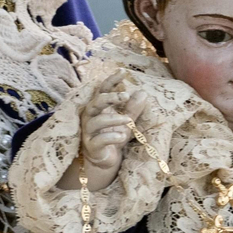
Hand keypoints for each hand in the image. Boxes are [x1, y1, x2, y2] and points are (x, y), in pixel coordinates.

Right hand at [75, 72, 148, 191]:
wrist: (106, 160)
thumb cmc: (113, 136)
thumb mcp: (126, 121)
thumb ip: (133, 108)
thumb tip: (143, 92)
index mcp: (98, 108)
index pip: (102, 90)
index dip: (111, 81)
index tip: (123, 72)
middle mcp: (90, 117)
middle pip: (96, 103)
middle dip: (110, 98)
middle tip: (125, 95)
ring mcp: (89, 132)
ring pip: (97, 121)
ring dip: (113, 119)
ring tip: (129, 120)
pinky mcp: (91, 146)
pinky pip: (99, 140)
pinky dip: (111, 137)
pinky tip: (122, 135)